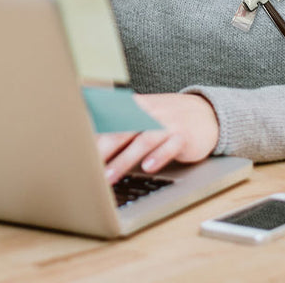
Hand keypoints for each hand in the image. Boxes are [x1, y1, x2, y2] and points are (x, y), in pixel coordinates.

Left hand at [97, 93, 219, 185]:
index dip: (94, 133)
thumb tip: (92, 141)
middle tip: (86, 166)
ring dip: (124, 159)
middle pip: (123, 130)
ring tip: (109, 177)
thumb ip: (122, 126)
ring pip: (143, 141)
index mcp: (138, 106)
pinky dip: (159, 156)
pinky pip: (170, 146)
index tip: (77, 148)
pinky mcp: (184, 136)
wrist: (207, 113)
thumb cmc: (168, 118)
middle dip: (103, 149)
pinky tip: (148, 168)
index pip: (111, 118)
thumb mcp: (145, 115)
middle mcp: (151, 112)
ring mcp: (168, 123)